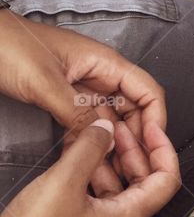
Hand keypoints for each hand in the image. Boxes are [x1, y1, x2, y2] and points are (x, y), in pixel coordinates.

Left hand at [0, 8, 166, 191]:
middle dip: (134, 138)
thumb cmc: (8, 46)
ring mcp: (81, 88)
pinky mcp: (64, 99)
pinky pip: (84, 123)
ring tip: (107, 170)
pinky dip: (86, 141)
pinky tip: (82, 159)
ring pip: (108, 120)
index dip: (155, 119)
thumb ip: (76, 111)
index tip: (151, 146)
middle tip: (129, 167)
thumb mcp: (44, 82)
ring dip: (110, 144)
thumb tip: (106, 137)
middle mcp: (98, 75)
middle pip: (132, 110)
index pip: (147, 91)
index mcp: (104, 63)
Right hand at [0, 118, 180, 216]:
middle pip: (143, 182)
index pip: (166, 180)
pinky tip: (77, 155)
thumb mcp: (64, 182)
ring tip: (97, 134)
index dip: (163, 150)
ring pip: (117, 188)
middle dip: (133, 150)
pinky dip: (91, 173)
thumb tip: (108, 127)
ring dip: (110, 160)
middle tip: (119, 126)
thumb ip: (91, 150)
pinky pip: (96, 196)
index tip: (152, 128)